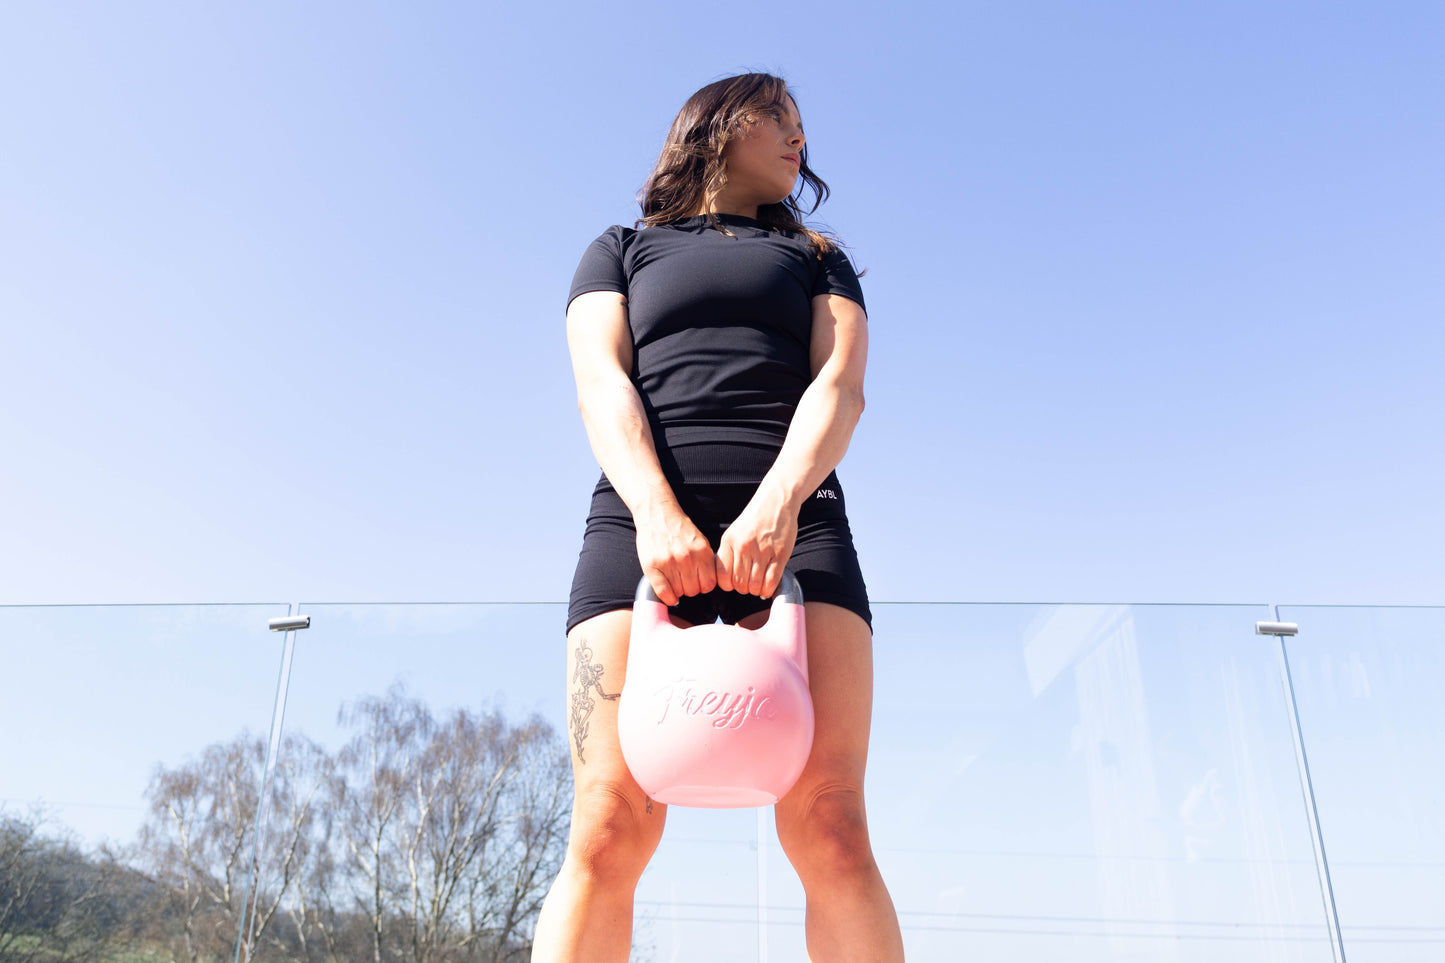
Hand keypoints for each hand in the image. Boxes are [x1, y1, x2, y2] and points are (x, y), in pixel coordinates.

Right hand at [635, 507, 716, 606]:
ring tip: (674, 580)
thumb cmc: (678, 529)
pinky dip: (667, 597)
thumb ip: (705, 561)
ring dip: (677, 591)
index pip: (709, 584)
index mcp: (702, 551)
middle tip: (683, 580)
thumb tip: (708, 585)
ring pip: (679, 593)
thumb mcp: (700, 541)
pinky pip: (663, 592)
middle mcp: (687, 558)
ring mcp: (669, 562)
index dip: (703, 585)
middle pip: (694, 590)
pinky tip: (667, 592)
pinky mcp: (653, 566)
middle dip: (690, 588)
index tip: (697, 582)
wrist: (657, 514)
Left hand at [715, 483, 797, 597]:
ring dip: (756, 591)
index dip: (728, 585)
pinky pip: (771, 581)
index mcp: (730, 542)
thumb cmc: (755, 519)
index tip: (733, 584)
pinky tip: (768, 586)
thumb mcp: (734, 532)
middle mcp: (744, 547)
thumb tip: (726, 579)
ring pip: (755, 585)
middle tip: (748, 585)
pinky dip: (769, 589)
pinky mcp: (780, 554)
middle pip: (739, 583)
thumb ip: (728, 553)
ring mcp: (763, 551)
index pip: (723, 576)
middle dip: (743, 589)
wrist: (776, 502)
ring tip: (759, 585)